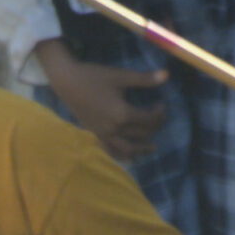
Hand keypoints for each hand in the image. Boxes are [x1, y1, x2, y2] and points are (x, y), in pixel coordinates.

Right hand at [37, 41, 169, 161]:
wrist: (67, 82)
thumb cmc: (94, 76)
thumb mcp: (121, 76)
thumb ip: (144, 79)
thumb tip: (167, 75)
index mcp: (122, 113)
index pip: (149, 119)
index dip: (160, 113)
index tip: (162, 105)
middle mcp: (114, 128)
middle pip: (141, 133)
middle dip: (154, 127)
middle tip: (159, 119)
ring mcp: (104, 134)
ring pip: (128, 148)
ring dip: (142, 149)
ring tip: (152, 148)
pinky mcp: (95, 135)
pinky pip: (111, 151)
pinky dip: (122, 157)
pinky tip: (130, 159)